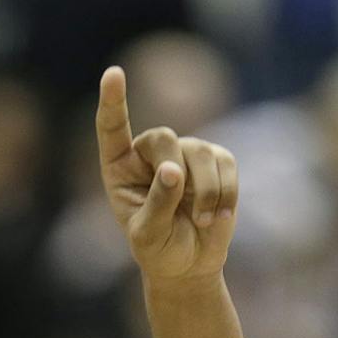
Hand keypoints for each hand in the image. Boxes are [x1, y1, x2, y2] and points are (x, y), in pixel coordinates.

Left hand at [95, 65, 238, 281]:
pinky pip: (225, 163)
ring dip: (205, 192)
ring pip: (198, 152)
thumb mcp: (148, 235)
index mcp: (120, 168)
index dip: (113, 100)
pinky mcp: (216, 161)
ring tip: (202, 220)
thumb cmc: (159, 250)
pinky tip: (219, 215)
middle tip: (185, 210)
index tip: (113, 73)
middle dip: (175, 170)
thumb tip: (174, 169)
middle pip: (163, 137)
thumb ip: (157, 203)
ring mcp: (184, 153)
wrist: (190, 264)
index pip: (112, 127)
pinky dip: (225, 192)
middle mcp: (150, 154)